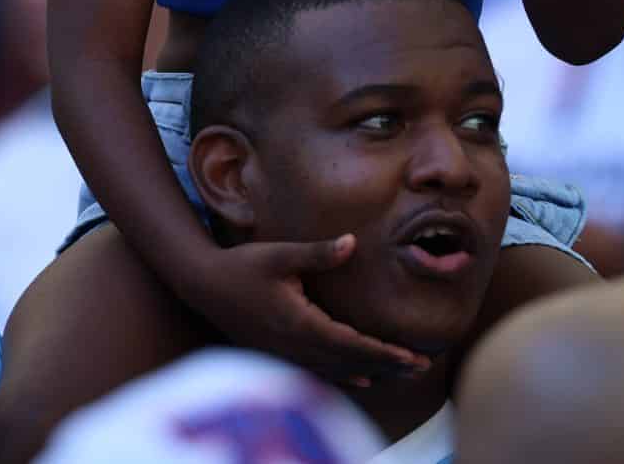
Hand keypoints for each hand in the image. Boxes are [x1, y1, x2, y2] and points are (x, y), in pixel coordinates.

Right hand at [189, 237, 432, 384]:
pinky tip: (363, 379)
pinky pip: (320, 372)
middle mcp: (295, 346)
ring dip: (372, 371)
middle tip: (422, 367)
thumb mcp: (280, 255)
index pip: (351, 344)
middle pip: (350, 363)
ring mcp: (286, 354)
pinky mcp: (280, 354)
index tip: (412, 357)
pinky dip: (346, 376)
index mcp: (299, 323)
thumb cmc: (241, 266)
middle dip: (388, 366)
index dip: (383, 353)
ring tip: (403, 373)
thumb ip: (318, 253)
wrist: (202, 286)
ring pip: (337, 371)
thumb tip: (352, 243)